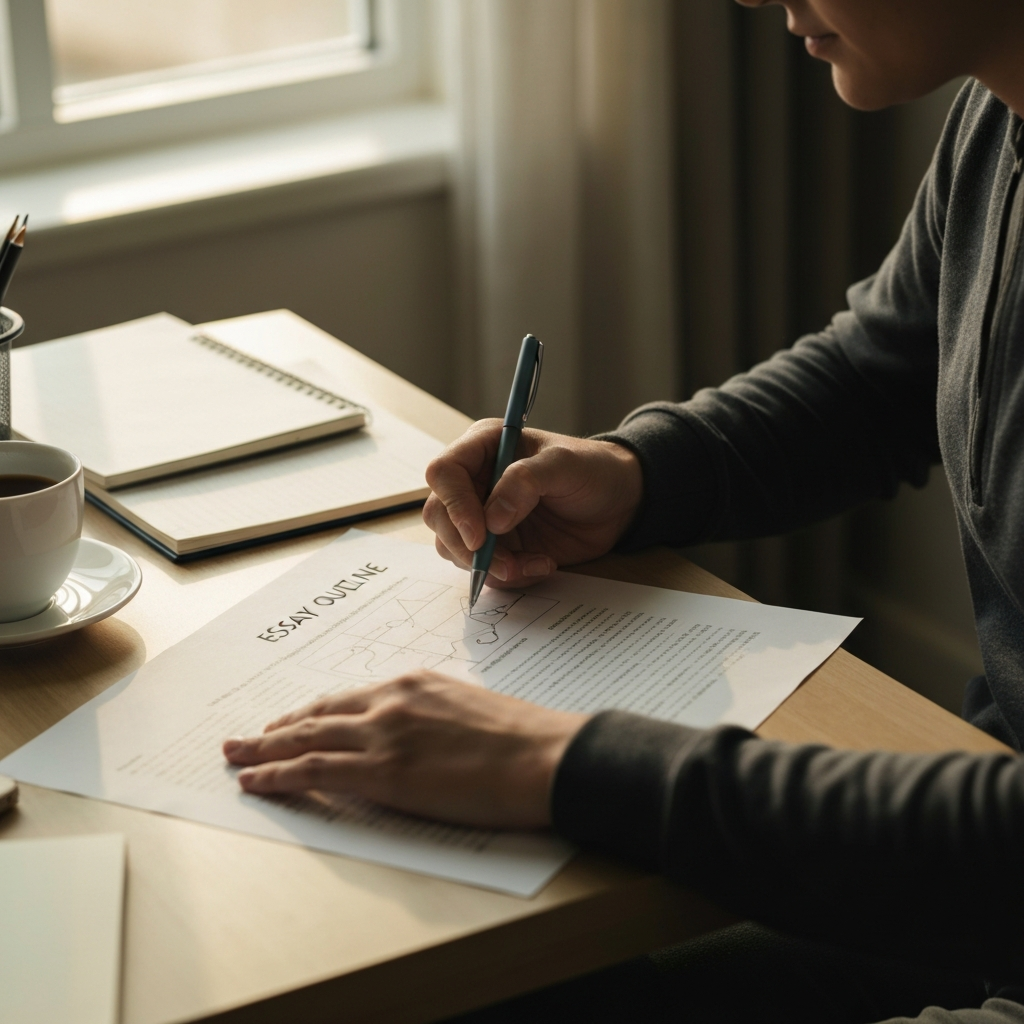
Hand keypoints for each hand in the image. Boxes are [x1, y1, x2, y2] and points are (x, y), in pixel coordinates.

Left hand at [222, 672, 587, 828]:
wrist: (543, 756)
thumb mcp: (470, 709)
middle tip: (247, 736)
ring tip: (236, 755)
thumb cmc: (522, 738)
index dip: (314, 711)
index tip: (291, 720)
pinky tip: (255, 779)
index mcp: (414, 684)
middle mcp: (391, 701)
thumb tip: (418, 736)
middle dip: (277, 727)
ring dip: (263, 749)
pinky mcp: (382, 772)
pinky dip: (277, 774)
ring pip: (306, 738)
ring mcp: (383, 734)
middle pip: (318, 713)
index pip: (348, 698)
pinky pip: (314, 770)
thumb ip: (433, 716)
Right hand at [423, 420, 642, 588]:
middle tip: (506, 563)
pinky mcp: (498, 546)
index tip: (480, 535)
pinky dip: (510, 576)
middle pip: (439, 516)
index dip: (454, 505)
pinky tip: (542, 565)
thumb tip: (492, 519)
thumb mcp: (565, 465)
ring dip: (490, 565)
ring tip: (533, 564)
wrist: (618, 501)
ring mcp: (483, 516)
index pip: (444, 473)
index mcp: (483, 448)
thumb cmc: (592, 470)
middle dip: (468, 546)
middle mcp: (475, 482)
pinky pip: (484, 569)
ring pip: (455, 548)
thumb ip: (526, 482)